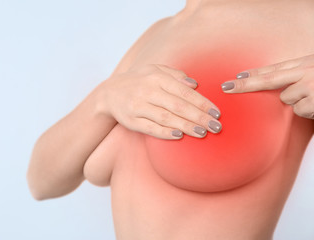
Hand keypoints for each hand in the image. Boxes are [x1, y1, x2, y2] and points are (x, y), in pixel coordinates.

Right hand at [100, 64, 221, 139]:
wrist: (109, 93)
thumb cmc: (139, 81)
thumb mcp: (154, 70)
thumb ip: (175, 75)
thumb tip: (195, 84)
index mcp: (156, 77)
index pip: (184, 91)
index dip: (202, 102)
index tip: (216, 113)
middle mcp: (147, 91)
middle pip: (178, 106)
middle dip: (199, 117)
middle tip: (216, 127)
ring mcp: (138, 106)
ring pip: (166, 118)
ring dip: (186, 126)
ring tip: (203, 133)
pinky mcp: (131, 120)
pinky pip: (150, 128)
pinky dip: (164, 132)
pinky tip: (179, 135)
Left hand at [221, 54, 313, 118]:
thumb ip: (298, 74)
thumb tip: (279, 87)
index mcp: (305, 62)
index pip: (274, 68)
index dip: (254, 73)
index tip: (237, 76)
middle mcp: (305, 71)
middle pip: (268, 79)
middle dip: (245, 84)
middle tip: (225, 87)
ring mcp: (309, 85)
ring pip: (286, 98)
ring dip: (297, 102)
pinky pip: (299, 110)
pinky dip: (308, 112)